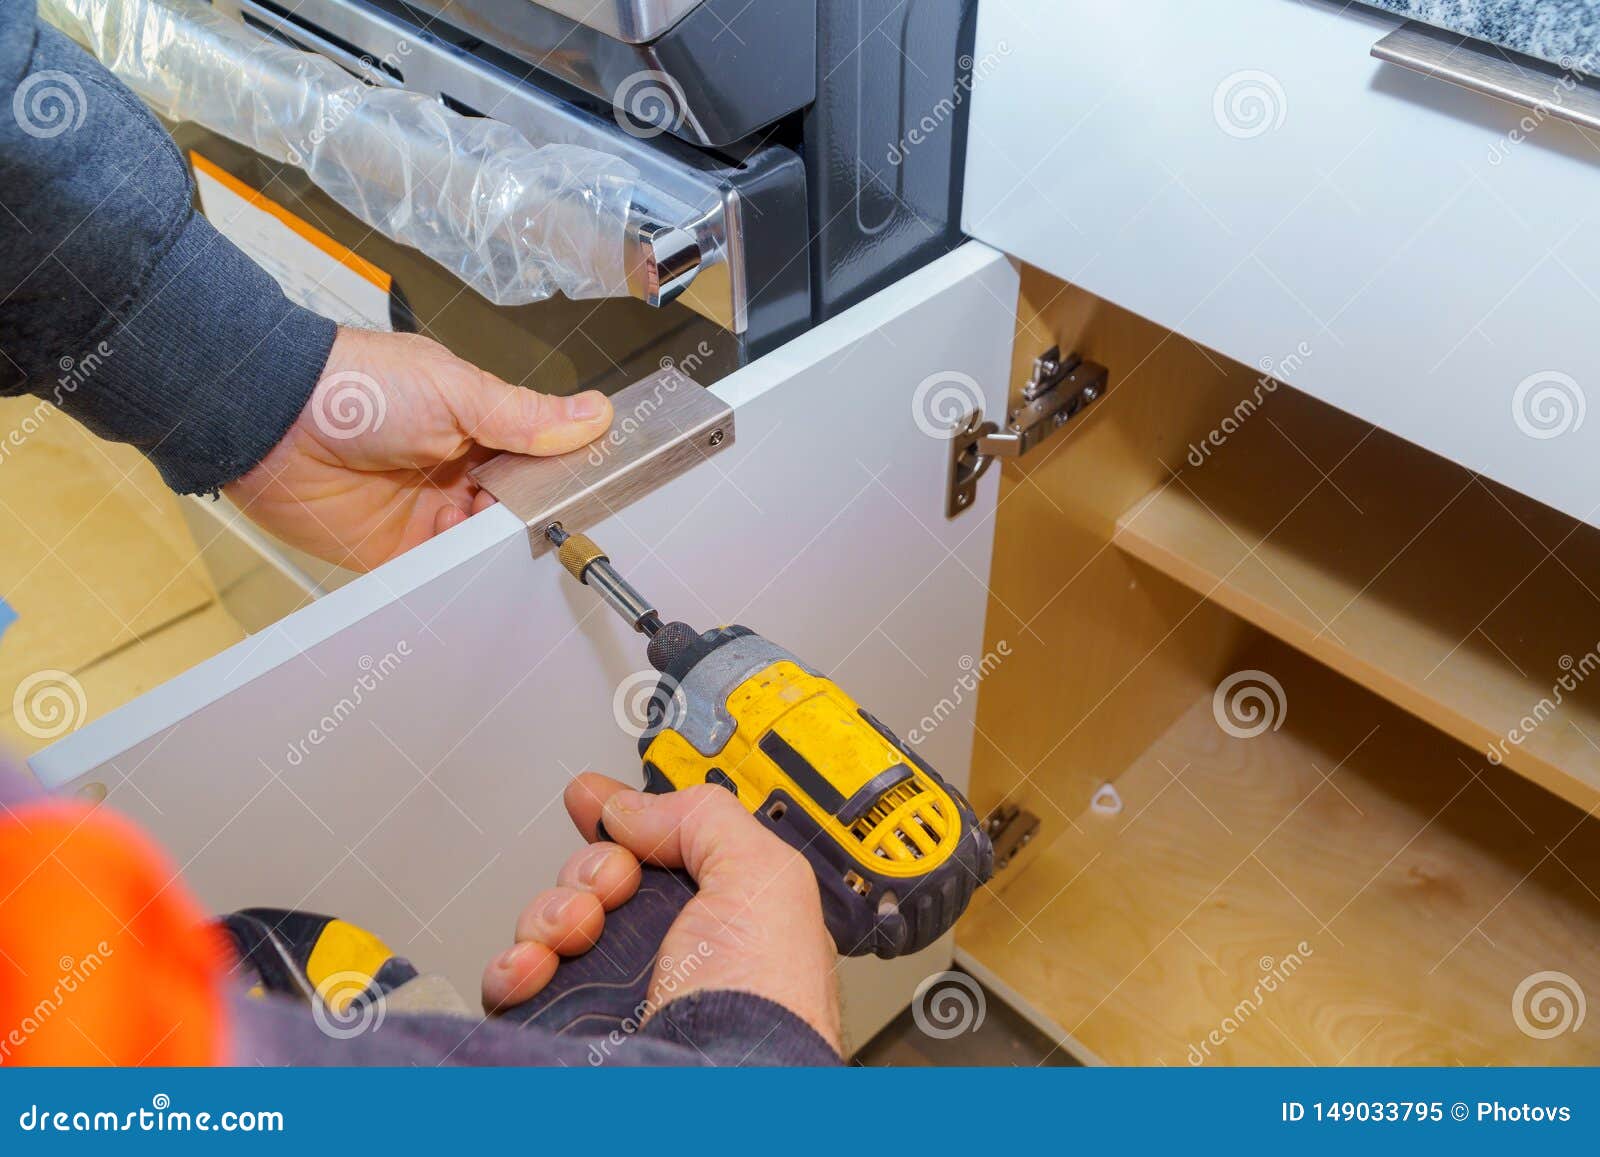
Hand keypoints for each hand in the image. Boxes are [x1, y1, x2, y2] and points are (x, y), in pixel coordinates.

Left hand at [225, 327, 612, 571]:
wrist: (268, 419)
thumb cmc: (353, 387)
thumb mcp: (455, 390)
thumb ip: (525, 415)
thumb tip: (596, 414)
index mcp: (476, 425)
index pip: (539, 458)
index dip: (561, 476)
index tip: (588, 491)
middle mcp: (457, 471)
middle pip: (518, 508)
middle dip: (530, 516)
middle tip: (540, 516)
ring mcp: (428, 513)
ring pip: (485, 545)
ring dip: (493, 543)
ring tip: (485, 524)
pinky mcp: (397, 553)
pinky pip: (441, 574)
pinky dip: (458, 573)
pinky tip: (458, 548)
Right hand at [481, 774, 840, 1051]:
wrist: (718, 1084)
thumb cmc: (765, 1003)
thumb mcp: (764, 876)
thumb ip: (704, 817)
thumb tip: (632, 806)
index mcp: (721, 915)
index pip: (660, 853)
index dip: (626, 821)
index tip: (596, 800)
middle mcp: (665, 952)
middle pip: (598, 878)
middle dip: (596, 866)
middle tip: (616, 883)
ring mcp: (612, 991)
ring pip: (552, 922)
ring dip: (555, 911)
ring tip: (580, 928)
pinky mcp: (566, 1025)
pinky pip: (516, 980)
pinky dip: (516, 963)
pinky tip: (538, 963)